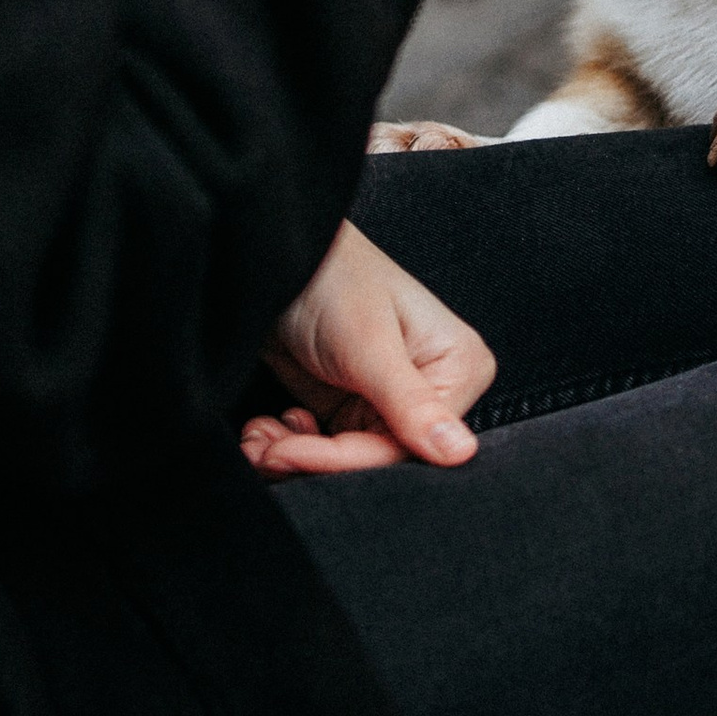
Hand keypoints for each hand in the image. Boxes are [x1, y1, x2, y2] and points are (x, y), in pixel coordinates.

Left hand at [240, 218, 495, 478]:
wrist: (276, 255)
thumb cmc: (332, 278)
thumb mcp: (368, 343)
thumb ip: (410, 403)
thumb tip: (461, 454)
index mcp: (458, 369)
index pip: (405, 445)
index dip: (342, 460)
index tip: (286, 455)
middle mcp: (431, 391)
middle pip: (373, 457)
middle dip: (311, 458)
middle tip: (259, 452)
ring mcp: (388, 402)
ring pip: (344, 460)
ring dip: (292, 454)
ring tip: (255, 439)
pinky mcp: (350, 406)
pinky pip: (324, 448)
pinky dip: (288, 445)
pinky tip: (264, 428)